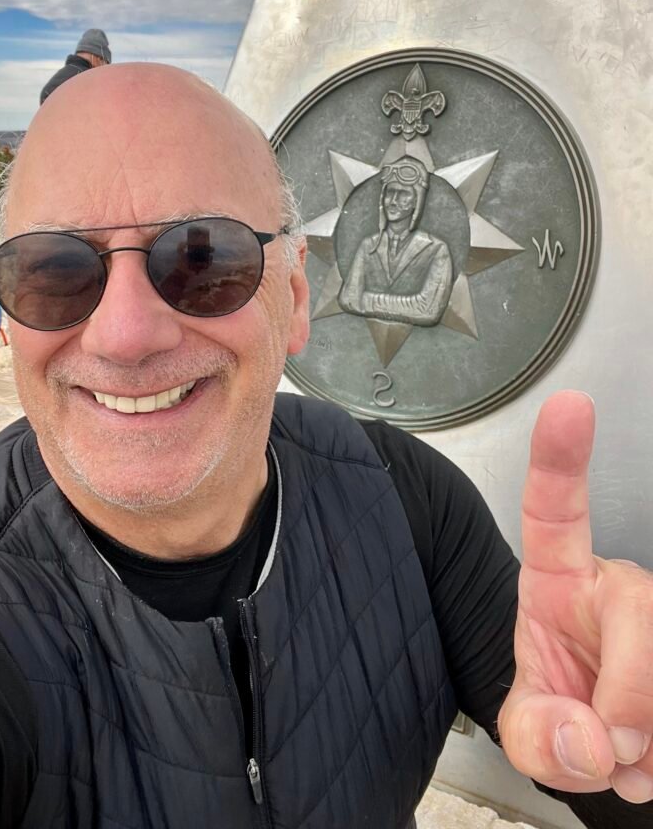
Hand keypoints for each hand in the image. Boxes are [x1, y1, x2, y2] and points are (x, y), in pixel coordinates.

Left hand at [498, 390, 652, 803]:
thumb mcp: (527, 727)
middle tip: (610, 744)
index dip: (561, 458)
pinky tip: (652, 760)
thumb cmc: (561, 711)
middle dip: (629, 689)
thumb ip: (537, 734)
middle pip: (642, 610)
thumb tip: (589, 739)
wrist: (604, 746)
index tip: (569, 406)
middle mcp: (619, 589)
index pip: (555, 511)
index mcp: (560, 583)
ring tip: (626, 756)